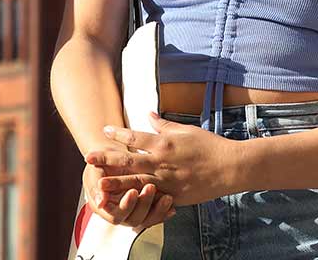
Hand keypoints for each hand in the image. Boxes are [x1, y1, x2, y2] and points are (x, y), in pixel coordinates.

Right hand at [82, 152, 172, 227]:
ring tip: (167, 197)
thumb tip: (100, 202)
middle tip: (151, 188)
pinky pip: (156, 215)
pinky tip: (173, 205)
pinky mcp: (146, 206)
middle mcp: (120, 212)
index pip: (116, 216)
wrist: (114, 153)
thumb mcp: (95, 171)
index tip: (133, 191)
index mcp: (105, 207)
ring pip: (147, 219)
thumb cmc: (103, 161)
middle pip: (134, 219)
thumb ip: (96, 186)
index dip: (125, 206)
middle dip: (144, 205)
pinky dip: (165, 211)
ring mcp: (134, 210)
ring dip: (158, 211)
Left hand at [91, 118, 243, 206]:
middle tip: (88, 158)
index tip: (103, 131)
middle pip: (129, 161)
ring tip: (99, 185)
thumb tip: (148, 114)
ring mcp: (166, 181)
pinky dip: (137, 201)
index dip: (118, 134)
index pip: (135, 137)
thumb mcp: (186, 131)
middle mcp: (161, 162)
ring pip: (135, 183)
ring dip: (115, 184)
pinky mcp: (172, 196)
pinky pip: (151, 199)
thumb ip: (164, 125)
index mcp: (164, 143)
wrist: (229, 167)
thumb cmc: (209, 145)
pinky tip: (124, 204)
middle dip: (107, 159)